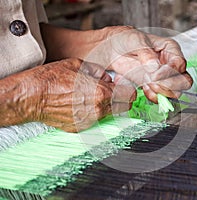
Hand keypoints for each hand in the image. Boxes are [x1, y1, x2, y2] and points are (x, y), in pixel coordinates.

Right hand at [6, 58, 135, 131]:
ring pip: (108, 114)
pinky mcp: (80, 128)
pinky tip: (80, 103)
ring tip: (91, 94)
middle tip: (112, 90)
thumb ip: (99, 72)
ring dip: (106, 105)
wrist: (32, 96)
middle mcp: (98, 109)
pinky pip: (94, 119)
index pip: (129, 96)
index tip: (125, 86)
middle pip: (123, 107)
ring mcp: (90, 121)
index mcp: (101, 92)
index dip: (130, 89)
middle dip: (121, 99)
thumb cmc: (52, 79)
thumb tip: (108, 77)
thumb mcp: (78, 65)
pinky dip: (93, 112)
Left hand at [86, 26, 192, 102]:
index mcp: (170, 48)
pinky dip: (154, 96)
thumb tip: (155, 67)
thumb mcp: (135, 40)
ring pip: (175, 91)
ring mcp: (164, 76)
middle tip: (153, 84)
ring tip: (147, 86)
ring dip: (162, 93)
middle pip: (184, 81)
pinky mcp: (155, 85)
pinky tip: (144, 89)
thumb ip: (146, 53)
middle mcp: (171, 63)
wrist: (113, 49)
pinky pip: (162, 96)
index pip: (179, 64)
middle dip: (170, 86)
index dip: (169, 72)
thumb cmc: (126, 39)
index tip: (154, 76)